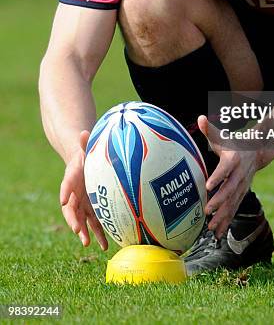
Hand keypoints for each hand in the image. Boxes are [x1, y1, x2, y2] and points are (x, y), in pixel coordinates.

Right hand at [59, 130, 107, 249]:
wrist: (86, 162)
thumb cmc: (86, 153)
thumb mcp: (86, 146)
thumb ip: (85, 141)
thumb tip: (84, 132)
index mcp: (72, 178)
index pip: (66, 185)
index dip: (65, 192)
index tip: (63, 201)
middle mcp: (75, 194)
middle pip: (72, 209)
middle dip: (74, 221)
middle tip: (78, 231)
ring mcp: (83, 203)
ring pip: (83, 220)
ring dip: (87, 233)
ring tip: (92, 245)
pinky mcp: (93, 209)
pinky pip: (95, 222)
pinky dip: (99, 233)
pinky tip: (106, 245)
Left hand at [198, 115, 258, 237]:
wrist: (257, 151)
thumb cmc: (234, 143)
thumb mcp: (223, 136)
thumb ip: (210, 129)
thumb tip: (200, 118)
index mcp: (234, 159)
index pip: (225, 168)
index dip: (218, 176)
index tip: (208, 185)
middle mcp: (239, 174)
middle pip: (229, 189)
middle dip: (219, 201)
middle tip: (207, 211)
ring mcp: (241, 186)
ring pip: (232, 203)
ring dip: (222, 216)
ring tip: (211, 228)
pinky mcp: (240, 194)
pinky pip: (234, 210)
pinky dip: (226, 222)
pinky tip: (217, 234)